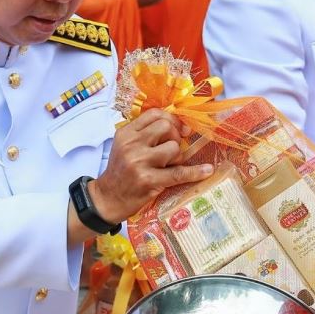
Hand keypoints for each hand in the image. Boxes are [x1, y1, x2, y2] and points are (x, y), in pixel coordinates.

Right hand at [90, 109, 212, 223]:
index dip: (172, 119)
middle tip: (173, 150)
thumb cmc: (121, 172)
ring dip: (177, 157)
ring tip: (168, 166)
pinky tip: (207, 170)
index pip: (154, 114)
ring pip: (173, 148)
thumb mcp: (125, 146)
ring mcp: (139, 162)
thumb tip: (180, 126)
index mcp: (126, 133)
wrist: (107, 199)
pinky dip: (195, 172)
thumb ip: (145, 133)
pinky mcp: (148, 180)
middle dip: (175, 137)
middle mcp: (131, 145)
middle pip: (166, 127)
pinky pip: (179, 173)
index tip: (181, 129)